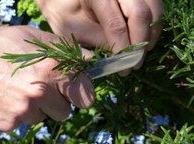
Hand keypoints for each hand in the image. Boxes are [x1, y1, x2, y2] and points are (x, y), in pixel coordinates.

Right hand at [0, 26, 93, 131]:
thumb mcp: (27, 36)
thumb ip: (61, 48)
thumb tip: (87, 59)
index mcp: (49, 69)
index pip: (84, 94)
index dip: (83, 93)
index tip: (79, 93)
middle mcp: (39, 93)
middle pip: (64, 111)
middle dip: (56, 101)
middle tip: (39, 87)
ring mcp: (22, 111)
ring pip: (42, 116)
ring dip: (35, 106)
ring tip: (15, 89)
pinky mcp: (8, 124)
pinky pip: (22, 122)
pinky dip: (17, 112)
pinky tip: (3, 97)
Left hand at [36, 0, 162, 74]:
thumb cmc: (63, 11)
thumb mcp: (72, 30)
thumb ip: (97, 42)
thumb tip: (120, 58)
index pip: (116, 25)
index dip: (123, 49)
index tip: (124, 68)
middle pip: (140, 14)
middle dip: (140, 43)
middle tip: (135, 64)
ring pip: (154, 8)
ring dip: (151, 33)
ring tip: (141, 52)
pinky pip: (154, 5)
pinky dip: (152, 23)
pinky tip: (143, 37)